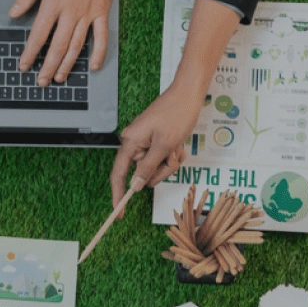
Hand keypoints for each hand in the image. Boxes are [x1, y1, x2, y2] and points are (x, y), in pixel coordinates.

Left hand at [11, 0, 120, 86]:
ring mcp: (88, 14)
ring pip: (77, 46)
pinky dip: (98, 54)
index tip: (24, 65)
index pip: (39, 34)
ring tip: (59, 78)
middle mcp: (71, 12)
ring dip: (67, 64)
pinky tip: (92, 66)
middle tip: (41, 81)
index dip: (30, 53)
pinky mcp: (102, 12)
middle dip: (47, 66)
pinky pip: (101, 37)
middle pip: (57, 46)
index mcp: (54, 3)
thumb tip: (13, 13)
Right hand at [110, 82, 194, 207]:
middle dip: (161, 169)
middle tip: (172, 155)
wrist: (189, 94)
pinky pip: (162, 158)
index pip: (119, 174)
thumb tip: (135, 186)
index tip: (120, 212)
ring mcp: (145, 142)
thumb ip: (148, 168)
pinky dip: (172, 155)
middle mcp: (135, 143)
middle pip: (143, 172)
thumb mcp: (164, 145)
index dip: (118, 195)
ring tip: (177, 146)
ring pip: (156, 167)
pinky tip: (178, 144)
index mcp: (131, 142)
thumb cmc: (176, 114)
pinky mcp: (155, 141)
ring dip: (169, 162)